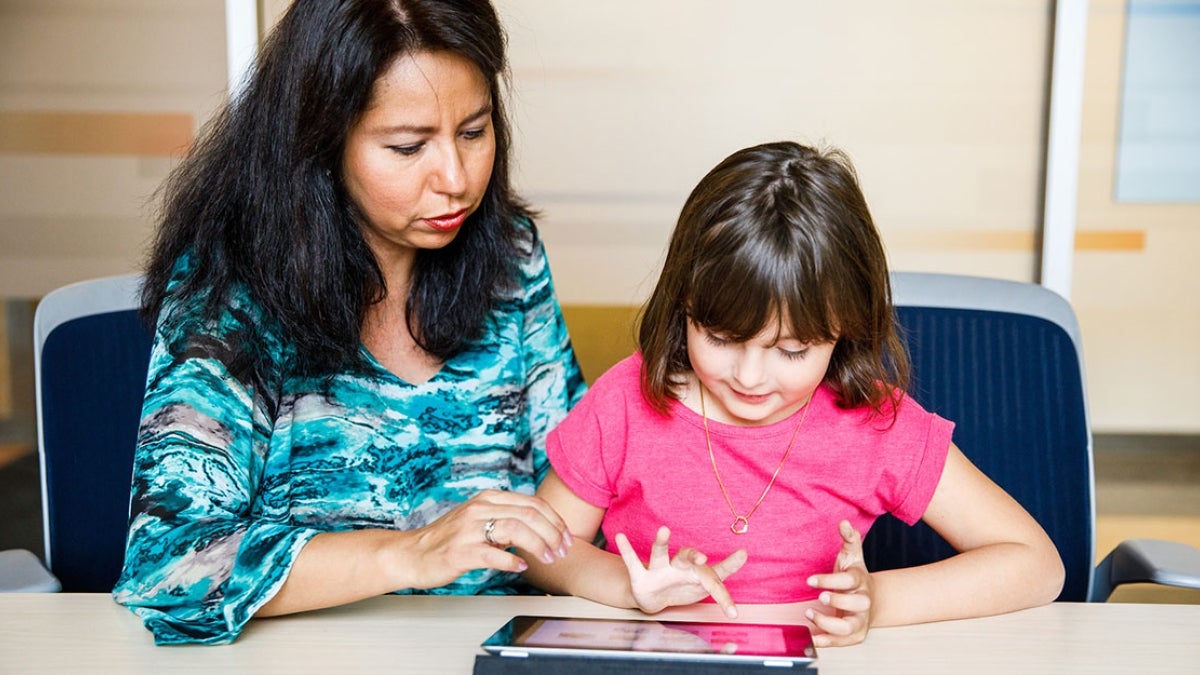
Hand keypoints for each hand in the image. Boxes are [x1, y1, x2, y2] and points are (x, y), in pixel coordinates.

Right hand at [405, 489, 571, 588]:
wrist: (411, 554)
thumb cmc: (447, 540)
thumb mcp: (478, 519)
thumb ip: (505, 517)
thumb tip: (539, 526)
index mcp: (487, 499)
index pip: (532, 503)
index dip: (555, 519)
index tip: (566, 536)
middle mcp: (479, 509)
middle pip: (529, 514)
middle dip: (553, 533)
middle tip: (563, 550)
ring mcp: (469, 530)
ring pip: (515, 529)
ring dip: (538, 545)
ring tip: (548, 559)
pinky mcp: (460, 552)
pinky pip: (493, 554)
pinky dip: (512, 561)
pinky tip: (521, 567)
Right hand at [614, 525, 746, 616]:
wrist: (655, 597)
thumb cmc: (682, 587)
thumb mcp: (703, 584)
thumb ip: (723, 572)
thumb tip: (744, 553)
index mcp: (694, 571)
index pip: (710, 577)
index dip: (721, 591)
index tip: (735, 592)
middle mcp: (677, 566)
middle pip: (686, 558)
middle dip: (693, 557)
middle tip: (702, 559)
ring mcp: (658, 569)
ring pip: (659, 554)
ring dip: (661, 542)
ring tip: (664, 530)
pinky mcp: (640, 576)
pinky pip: (632, 562)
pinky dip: (626, 550)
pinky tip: (621, 538)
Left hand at [805, 520, 872, 646]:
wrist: (870, 600)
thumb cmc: (855, 577)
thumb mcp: (852, 557)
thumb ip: (849, 539)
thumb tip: (844, 522)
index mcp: (861, 581)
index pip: (850, 579)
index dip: (830, 580)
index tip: (810, 580)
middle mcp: (864, 601)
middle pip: (859, 602)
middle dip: (839, 600)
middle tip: (820, 597)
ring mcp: (861, 619)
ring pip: (850, 627)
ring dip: (829, 623)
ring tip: (810, 614)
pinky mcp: (856, 635)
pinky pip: (843, 642)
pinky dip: (828, 642)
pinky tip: (813, 638)